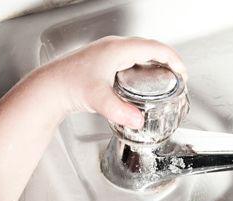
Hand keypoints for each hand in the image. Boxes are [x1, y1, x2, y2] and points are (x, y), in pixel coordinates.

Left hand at [46, 35, 186, 128]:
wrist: (49, 87)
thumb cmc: (69, 86)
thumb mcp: (98, 100)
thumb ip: (119, 111)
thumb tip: (138, 120)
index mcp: (118, 49)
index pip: (154, 48)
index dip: (173, 59)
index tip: (183, 72)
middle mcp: (114, 47)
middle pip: (149, 48)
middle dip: (166, 61)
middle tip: (177, 77)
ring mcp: (107, 53)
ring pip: (139, 52)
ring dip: (154, 63)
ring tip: (164, 78)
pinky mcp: (102, 61)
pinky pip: (129, 59)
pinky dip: (142, 67)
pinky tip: (141, 82)